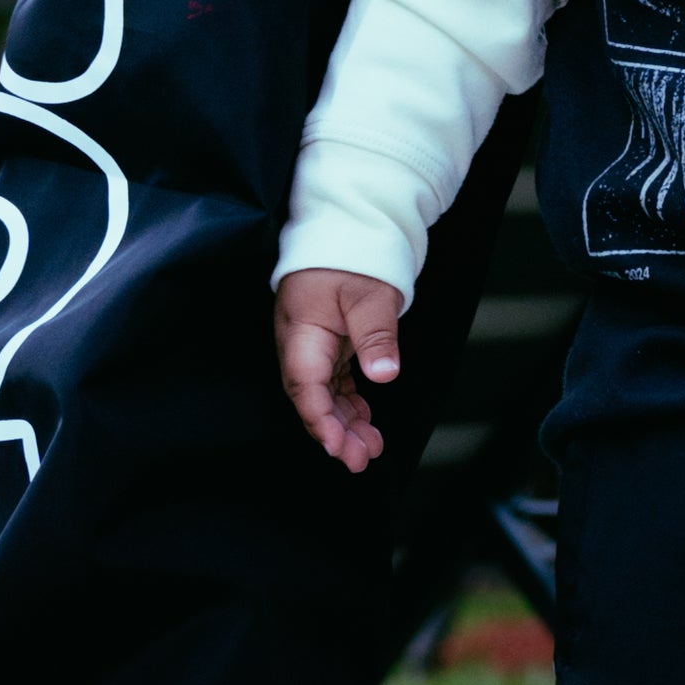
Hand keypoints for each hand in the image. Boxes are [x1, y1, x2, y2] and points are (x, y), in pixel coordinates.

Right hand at [274, 263, 405, 469]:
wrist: (347, 224)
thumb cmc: (353, 252)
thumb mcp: (371, 292)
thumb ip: (375, 334)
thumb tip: (384, 373)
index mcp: (302, 328)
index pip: (305, 383)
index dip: (319, 419)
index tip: (337, 446)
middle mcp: (301, 340)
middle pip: (311, 396)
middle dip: (334, 432)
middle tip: (360, 460)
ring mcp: (312, 343)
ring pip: (323, 393)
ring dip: (344, 423)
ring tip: (369, 449)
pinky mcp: (327, 342)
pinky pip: (333, 382)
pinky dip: (348, 404)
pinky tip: (364, 422)